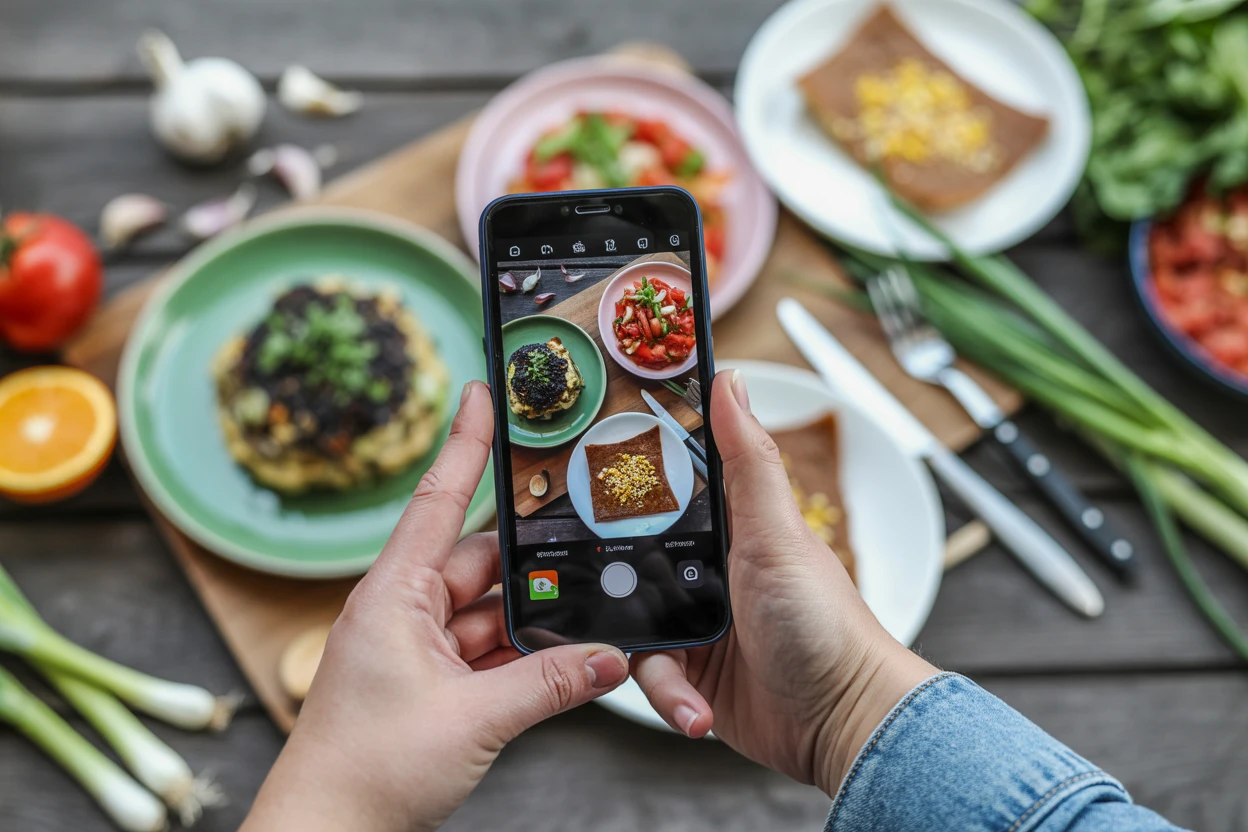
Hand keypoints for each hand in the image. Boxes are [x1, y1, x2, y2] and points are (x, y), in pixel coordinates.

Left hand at [242, 381, 629, 831]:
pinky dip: (521, 658)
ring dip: (531, 625)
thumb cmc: (365, 771)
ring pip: (489, 613)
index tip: (482, 393)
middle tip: (588, 553)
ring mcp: (415, 649)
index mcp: (393, 596)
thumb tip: (609, 661)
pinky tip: (559, 665)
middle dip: (534, 569)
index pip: (438, 501)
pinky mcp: (428, 683)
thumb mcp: (473, 720)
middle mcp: (402, 611)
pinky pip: (485, 653)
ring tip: (582, 629)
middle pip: (481, 565)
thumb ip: (549, 685)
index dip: (464, 444)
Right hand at [632, 370, 936, 795]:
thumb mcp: (776, 535)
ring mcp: (699, 626)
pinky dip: (669, 698)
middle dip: (615, 591)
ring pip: (632, 629)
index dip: (624, 495)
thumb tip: (730, 381)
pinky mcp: (694, 677)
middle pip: (631, 567)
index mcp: (728, 531)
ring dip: (649, 660)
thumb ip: (747, 461)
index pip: (664, 498)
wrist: (845, 723)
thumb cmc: (826, 625)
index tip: (586, 490)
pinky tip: (698, 710)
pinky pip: (652, 679)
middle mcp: (708, 575)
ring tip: (678, 674)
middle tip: (610, 603)